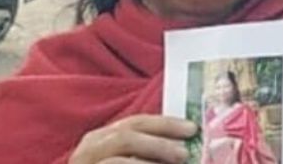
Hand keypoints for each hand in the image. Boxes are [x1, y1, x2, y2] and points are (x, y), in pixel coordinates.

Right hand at [68, 115, 196, 163]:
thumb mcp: (131, 158)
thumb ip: (151, 151)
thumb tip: (185, 146)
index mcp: (103, 137)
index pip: (136, 123)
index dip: (166, 124)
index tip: (192, 129)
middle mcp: (89, 149)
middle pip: (125, 137)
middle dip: (158, 143)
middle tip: (183, 153)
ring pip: (117, 161)